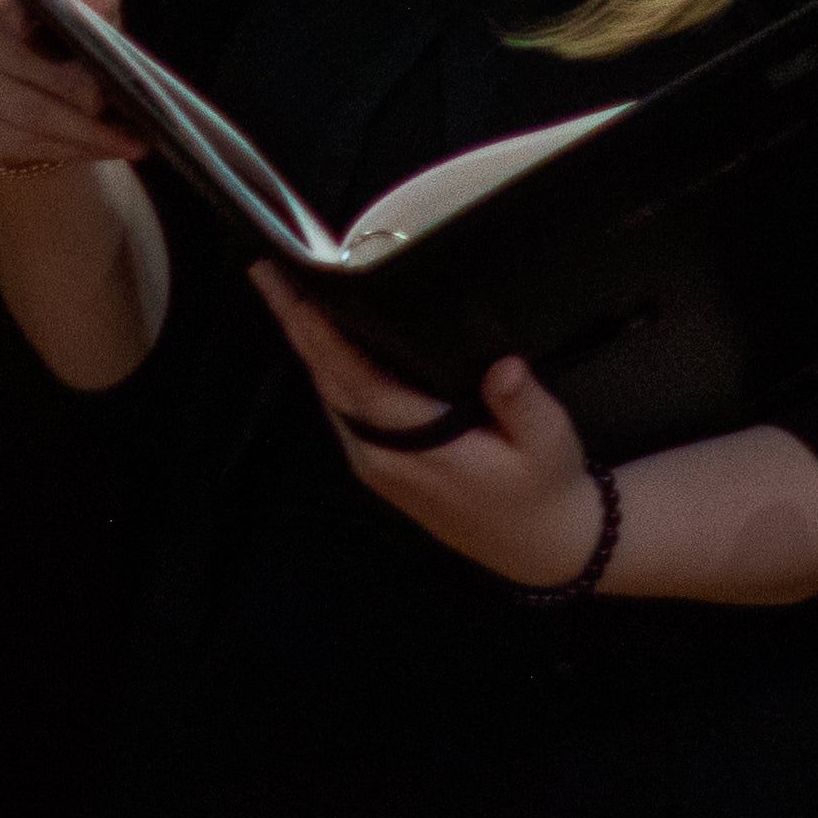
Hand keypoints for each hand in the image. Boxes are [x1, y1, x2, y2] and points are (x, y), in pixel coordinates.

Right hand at [0, 0, 141, 172]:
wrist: (29, 88)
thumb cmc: (58, 35)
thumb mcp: (80, 4)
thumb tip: (99, 5)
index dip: (5, 6)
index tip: (25, 23)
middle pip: (23, 63)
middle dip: (75, 86)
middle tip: (115, 103)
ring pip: (31, 114)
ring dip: (86, 131)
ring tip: (129, 141)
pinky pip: (28, 144)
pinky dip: (73, 148)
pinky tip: (102, 147)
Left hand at [253, 266, 608, 583]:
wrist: (541, 548)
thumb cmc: (545, 489)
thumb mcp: (549, 444)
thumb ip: (521, 405)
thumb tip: (503, 365)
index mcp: (415, 449)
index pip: (359, 384)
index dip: (326, 338)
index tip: (299, 291)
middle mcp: (380, 457)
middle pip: (328, 383)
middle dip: (297, 326)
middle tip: (268, 269)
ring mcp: (375, 463)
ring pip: (330, 396)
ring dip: (306, 344)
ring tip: (285, 288)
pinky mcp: (381, 464)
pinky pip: (344, 407)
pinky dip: (327, 366)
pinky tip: (321, 336)